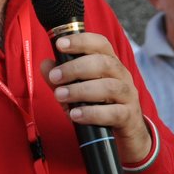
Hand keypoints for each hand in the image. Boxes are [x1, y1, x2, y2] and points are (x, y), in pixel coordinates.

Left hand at [42, 33, 151, 165]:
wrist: (125, 133)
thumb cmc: (100, 106)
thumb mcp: (77, 90)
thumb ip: (61, 79)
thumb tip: (45, 64)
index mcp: (110, 63)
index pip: (100, 44)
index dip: (81, 41)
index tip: (60, 44)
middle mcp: (122, 76)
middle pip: (103, 63)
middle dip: (75, 68)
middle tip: (54, 77)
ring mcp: (128, 96)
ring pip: (109, 87)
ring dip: (81, 90)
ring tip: (60, 96)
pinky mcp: (128, 116)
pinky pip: (113, 113)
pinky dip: (92, 113)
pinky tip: (75, 114)